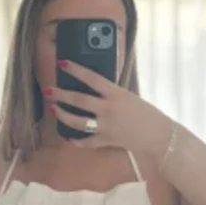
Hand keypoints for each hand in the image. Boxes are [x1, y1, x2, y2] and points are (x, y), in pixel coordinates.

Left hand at [46, 59, 174, 159]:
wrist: (158, 136)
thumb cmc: (147, 113)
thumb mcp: (129, 96)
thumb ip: (111, 93)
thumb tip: (93, 87)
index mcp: (116, 94)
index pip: (92, 78)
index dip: (75, 70)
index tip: (62, 63)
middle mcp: (108, 110)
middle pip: (79, 100)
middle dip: (60, 95)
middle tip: (47, 90)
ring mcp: (105, 127)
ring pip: (77, 121)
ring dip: (62, 115)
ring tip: (53, 109)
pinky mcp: (106, 141)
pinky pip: (86, 141)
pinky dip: (75, 140)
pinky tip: (67, 137)